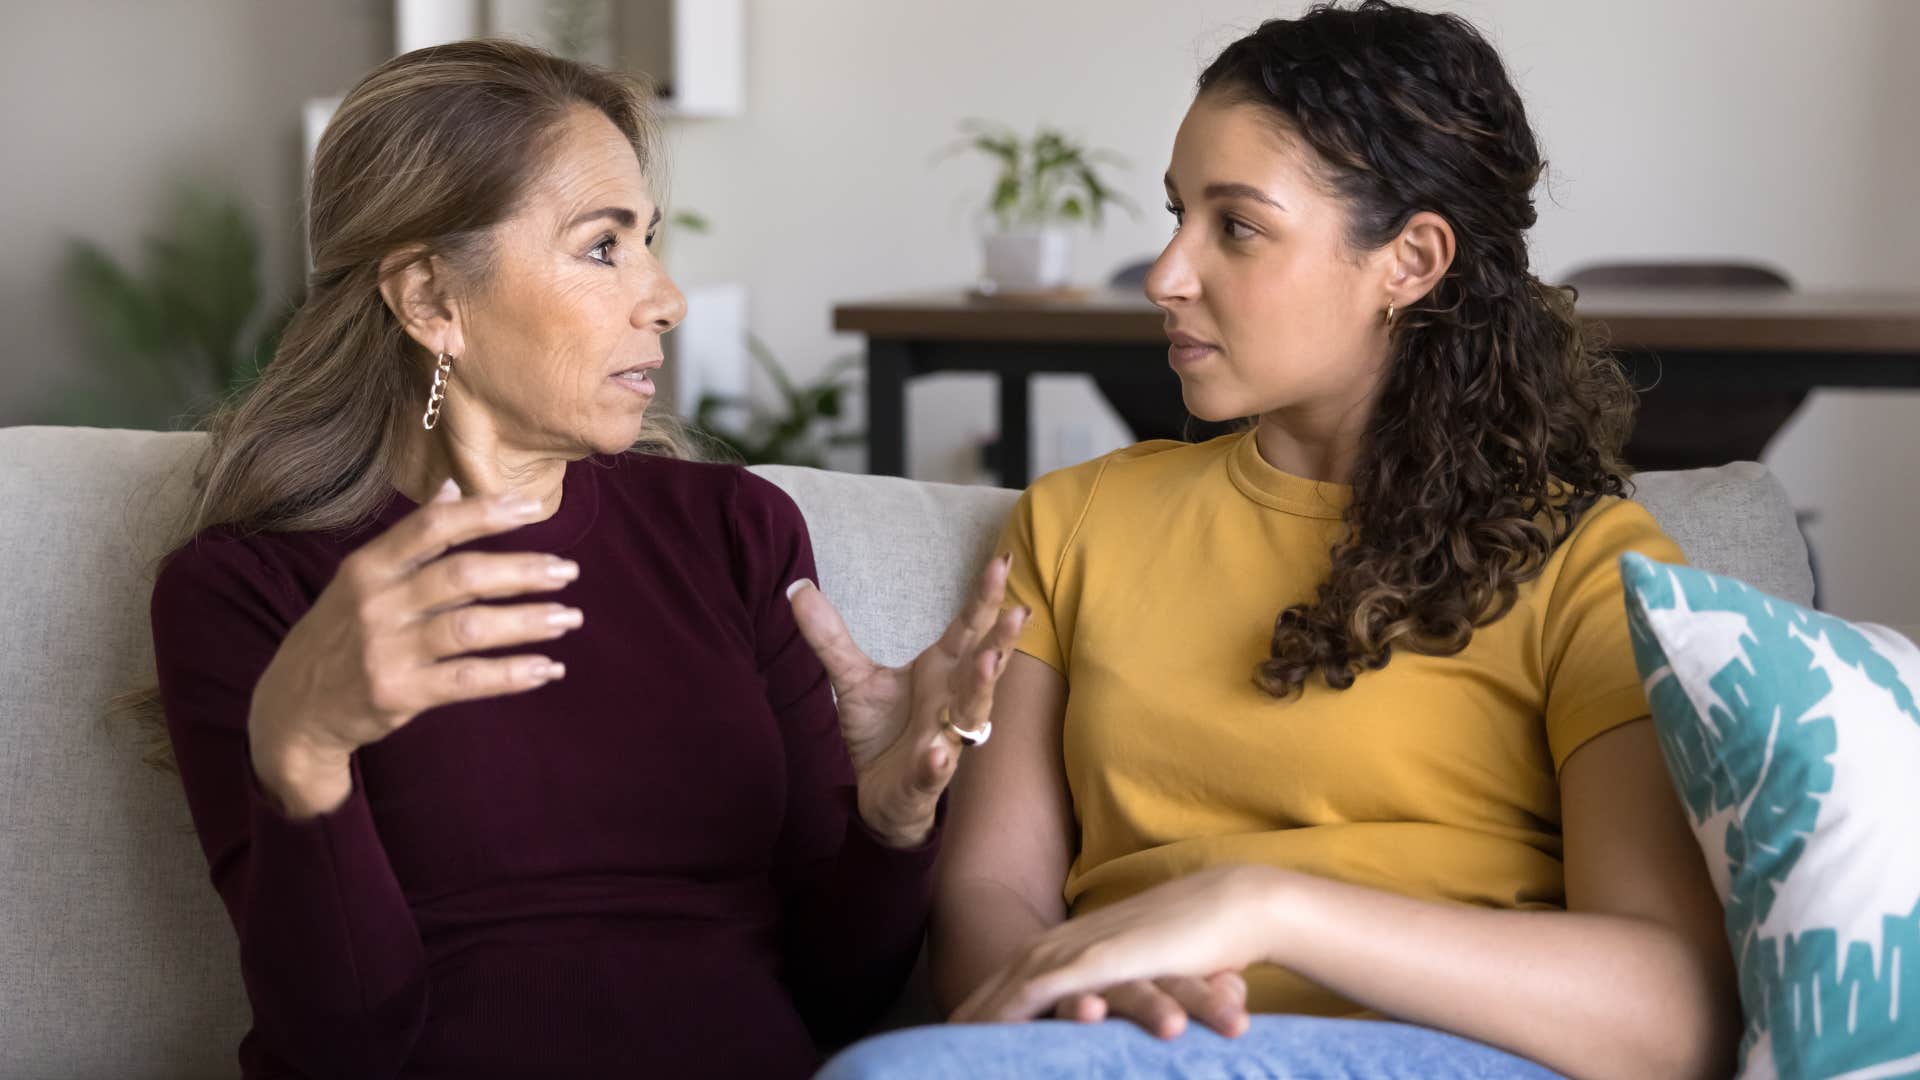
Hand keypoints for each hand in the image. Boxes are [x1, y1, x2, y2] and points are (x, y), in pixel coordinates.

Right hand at [248, 479, 583, 816]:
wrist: (292, 711)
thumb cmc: (340, 635)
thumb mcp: (361, 581)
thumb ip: (411, 539)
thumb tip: (453, 486)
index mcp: (367, 568)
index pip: (431, 527)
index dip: (484, 513)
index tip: (532, 508)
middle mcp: (376, 604)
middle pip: (461, 576)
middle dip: (522, 571)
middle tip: (567, 571)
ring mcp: (386, 651)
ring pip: (471, 628)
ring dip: (527, 622)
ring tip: (568, 618)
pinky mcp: (398, 694)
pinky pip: (468, 681)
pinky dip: (512, 674)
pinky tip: (547, 669)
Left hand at [788, 554, 1028, 847]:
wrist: (878, 794)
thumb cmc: (883, 731)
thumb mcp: (852, 679)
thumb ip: (830, 636)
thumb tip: (798, 588)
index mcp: (942, 671)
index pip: (968, 629)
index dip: (984, 598)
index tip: (1003, 562)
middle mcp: (952, 702)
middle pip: (982, 666)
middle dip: (1000, 640)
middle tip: (1018, 611)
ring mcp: (945, 740)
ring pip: (970, 715)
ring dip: (981, 689)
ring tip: (988, 663)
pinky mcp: (925, 779)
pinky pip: (934, 770)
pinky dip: (937, 762)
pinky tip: (939, 753)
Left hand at [951, 865, 1286, 1030]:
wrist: (1237, 903)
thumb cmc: (1200, 943)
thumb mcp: (1151, 972)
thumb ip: (1125, 991)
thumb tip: (1110, 1014)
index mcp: (1079, 941)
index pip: (1016, 975)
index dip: (985, 1004)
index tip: (955, 1032)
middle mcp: (1072, 939)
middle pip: (1002, 978)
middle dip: (969, 1012)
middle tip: (935, 1045)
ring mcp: (1085, 946)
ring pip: (1015, 983)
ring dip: (981, 1014)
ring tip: (951, 1043)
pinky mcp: (1104, 958)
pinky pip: (1047, 988)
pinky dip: (1014, 1009)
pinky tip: (992, 1031)